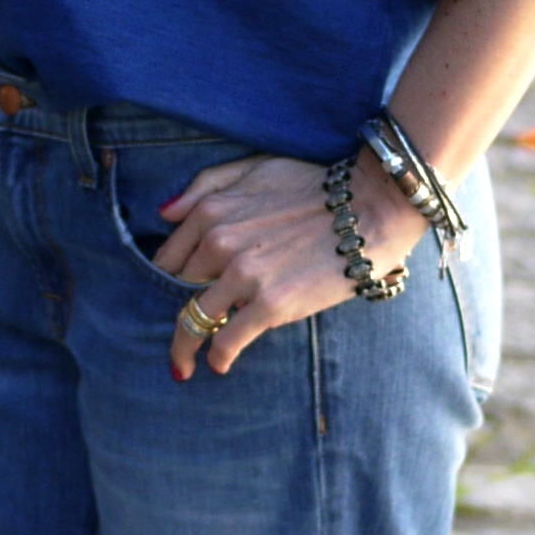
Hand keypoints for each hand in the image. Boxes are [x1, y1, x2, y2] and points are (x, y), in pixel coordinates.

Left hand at [155, 151, 427, 379]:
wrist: (369, 209)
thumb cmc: (314, 188)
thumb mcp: (256, 168)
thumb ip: (206, 186)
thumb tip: (164, 214)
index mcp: (211, 210)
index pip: (169, 256)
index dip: (169, 280)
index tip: (174, 296)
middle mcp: (219, 241)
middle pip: (178, 289)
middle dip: (179, 308)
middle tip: (185, 329)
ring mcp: (243, 274)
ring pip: (194, 320)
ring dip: (184, 346)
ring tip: (184, 365)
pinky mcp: (269, 304)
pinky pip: (226, 341)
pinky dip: (218, 358)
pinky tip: (220, 366)